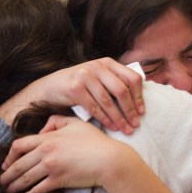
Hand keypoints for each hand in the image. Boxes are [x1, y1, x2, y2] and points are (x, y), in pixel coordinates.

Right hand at [0, 58, 143, 133]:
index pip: (132, 78)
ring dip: (119, 118)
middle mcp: (97, 66)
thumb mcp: (96, 78)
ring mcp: (85, 76)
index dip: (139, 96)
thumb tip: (137, 101)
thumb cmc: (76, 86)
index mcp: (107, 63)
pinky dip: (104, 119)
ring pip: (108, 101)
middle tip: (135, 125)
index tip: (142, 112)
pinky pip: (94, 107)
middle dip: (130, 110)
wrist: (49, 87)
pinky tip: (110, 127)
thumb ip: (112, 83)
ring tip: (125, 130)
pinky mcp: (75, 88)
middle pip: (122, 90)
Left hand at [0, 115, 131, 192]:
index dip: (9, 156)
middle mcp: (45, 153)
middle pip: (19, 164)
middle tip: (1, 182)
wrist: (109, 160)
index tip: (6, 163)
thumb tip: (41, 131)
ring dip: (15, 185)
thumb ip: (55, 121)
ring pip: (26, 178)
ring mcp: (51, 167)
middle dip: (7, 175)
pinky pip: (39, 189)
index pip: (19, 145)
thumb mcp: (75, 123)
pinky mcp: (59, 181)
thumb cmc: (95, 141)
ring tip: (9, 191)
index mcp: (47, 138)